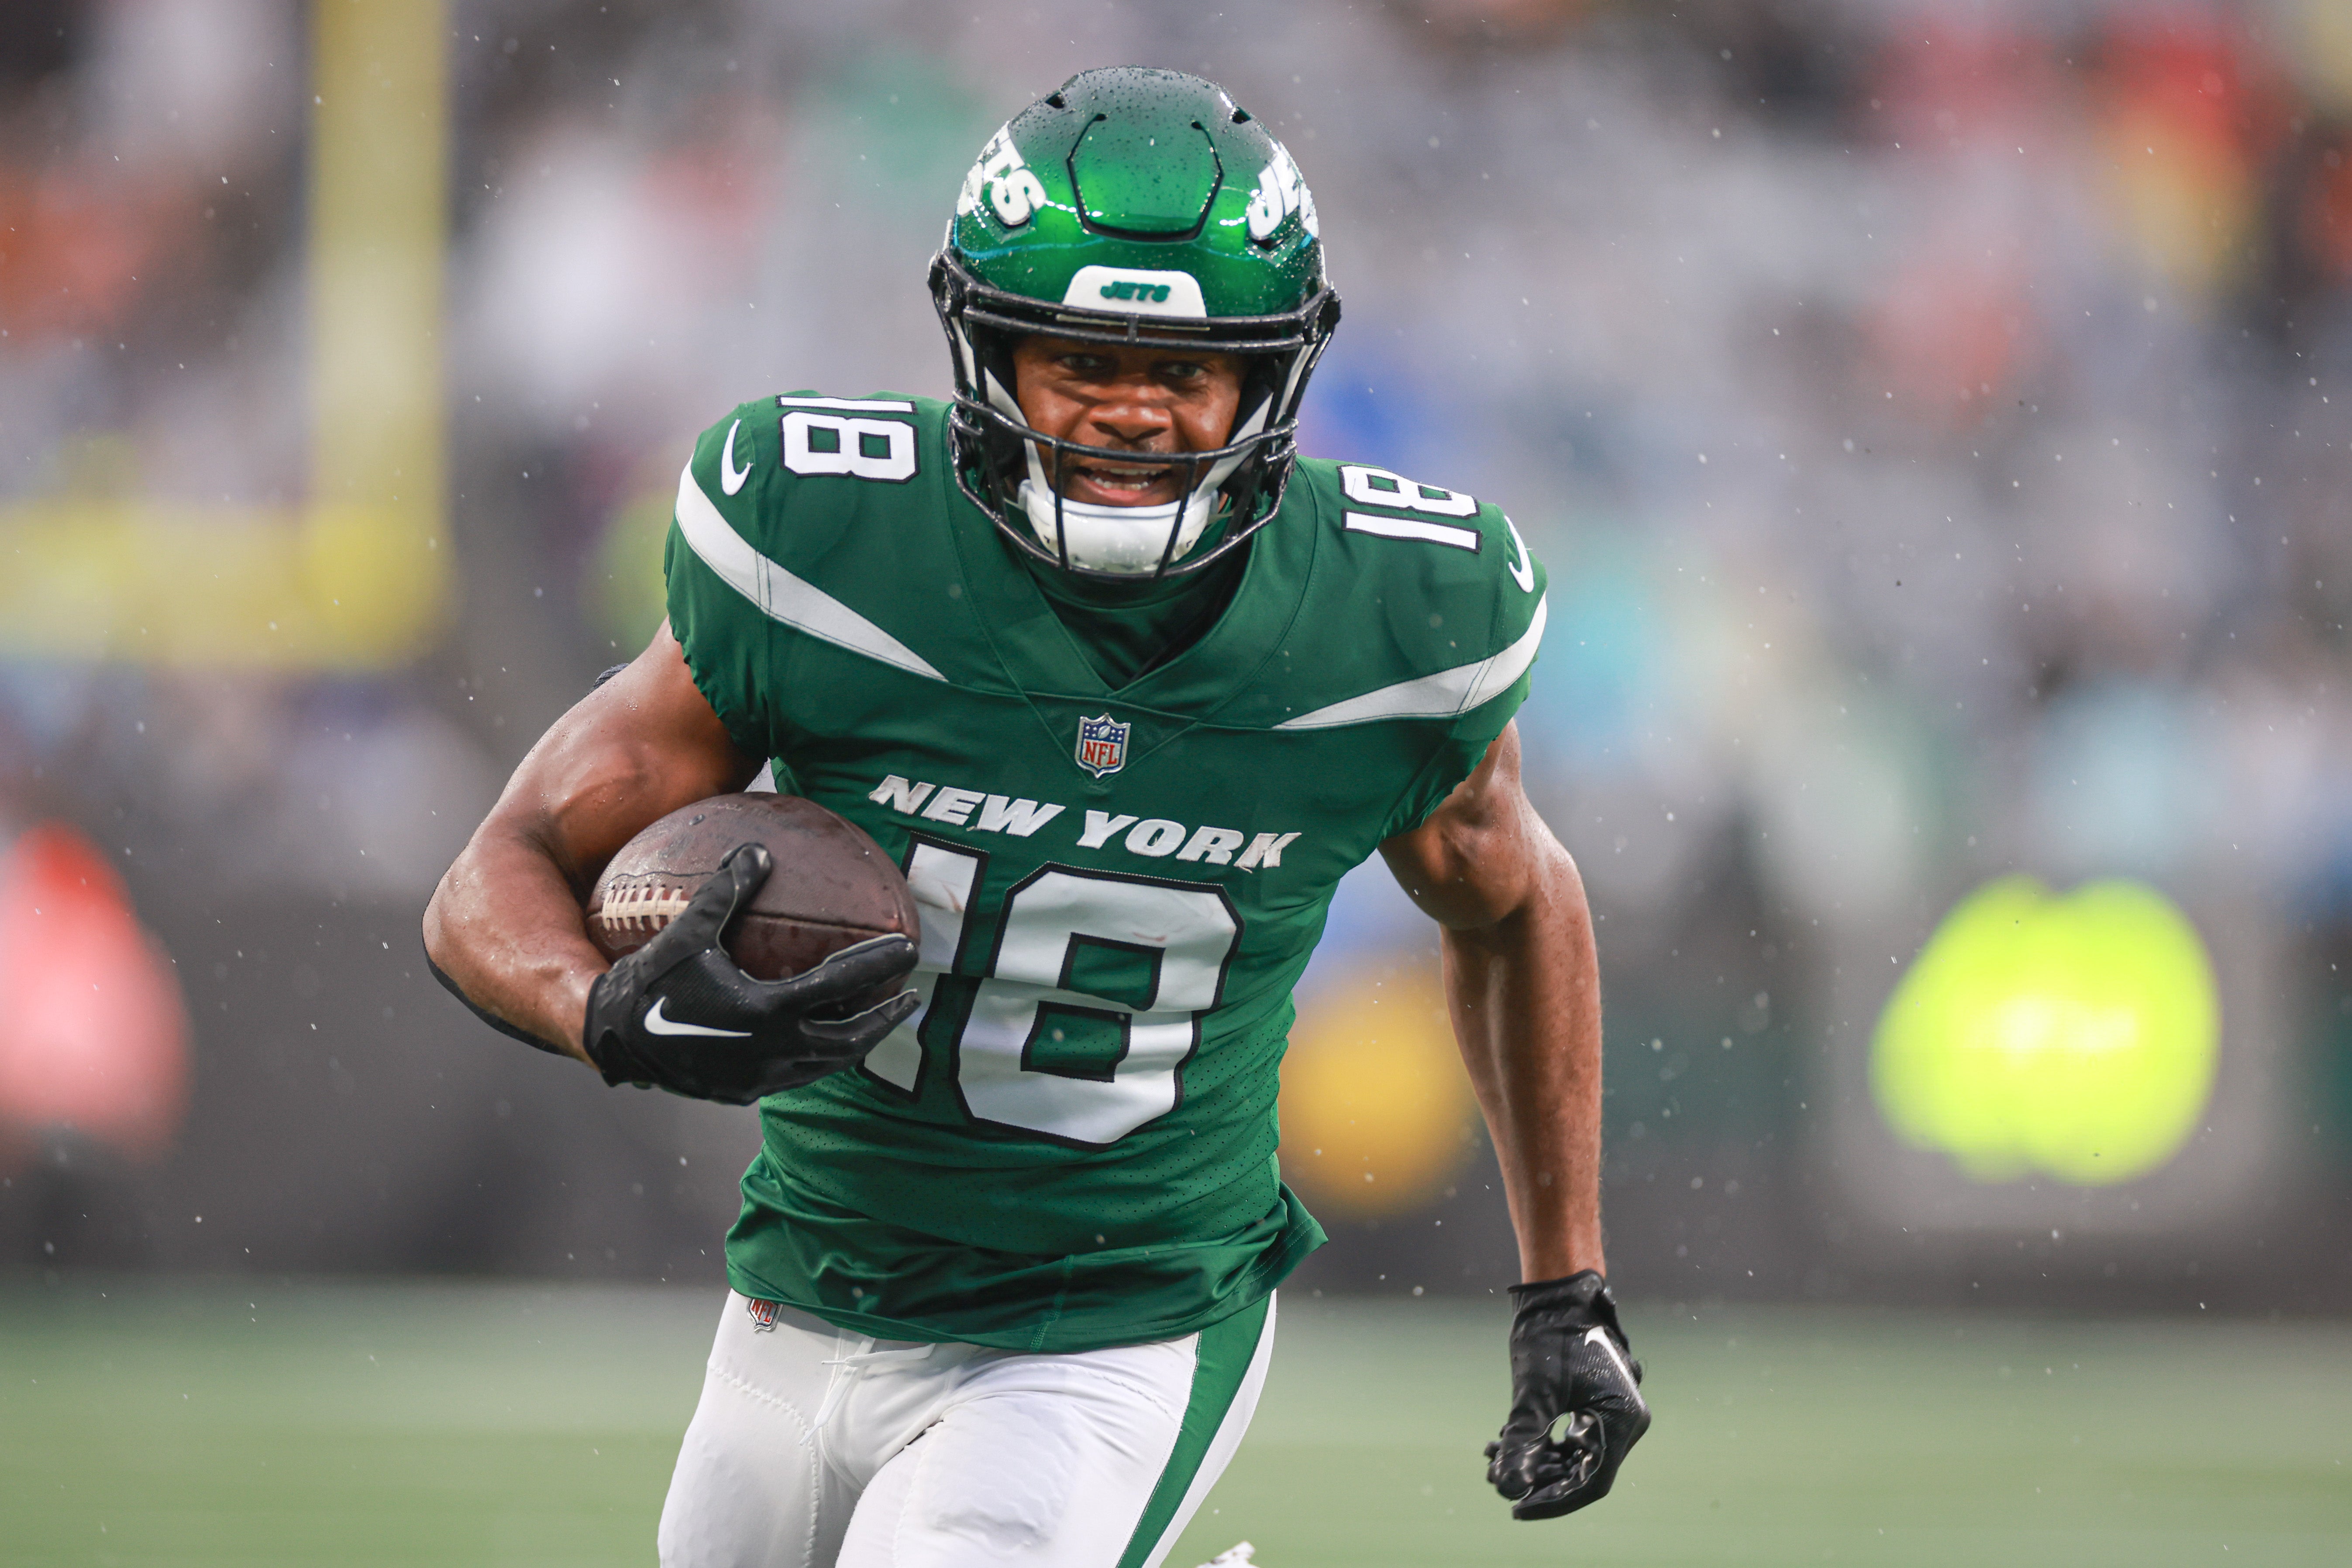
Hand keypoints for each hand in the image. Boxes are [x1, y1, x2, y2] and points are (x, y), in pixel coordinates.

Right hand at [581, 843, 918, 1103]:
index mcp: (767, 1011)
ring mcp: (762, 1079)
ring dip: (859, 1042)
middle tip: (911, 995)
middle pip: (850, 1038)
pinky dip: (823, 1058)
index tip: (910, 949)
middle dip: (886, 1018)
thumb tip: (758, 850)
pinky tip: (826, 1040)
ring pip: (828, 1065)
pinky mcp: (746, 1093)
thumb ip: (727, 891)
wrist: (614, 1039)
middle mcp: (773, 1052)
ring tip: (879, 1020)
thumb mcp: (689, 931)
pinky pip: (799, 1076)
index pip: (840, 985)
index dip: (879, 964)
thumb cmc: (652, 980)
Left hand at [1484, 1271, 1649, 1519]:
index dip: (1553, 1502)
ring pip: (1575, 1458)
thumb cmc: (1551, 1335)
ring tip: (1492, 1457)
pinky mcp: (1598, 1405)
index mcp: (1622, 1420)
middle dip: (1538, 1480)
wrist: (1559, 1293)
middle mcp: (1626, 1422)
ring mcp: (1614, 1413)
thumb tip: (1506, 1486)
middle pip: (1583, 1472)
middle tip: (1497, 1479)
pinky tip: (1504, 1441)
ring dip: (1535, 1461)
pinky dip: (1541, 1443)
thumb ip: (1522, 1441)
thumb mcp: (1533, 1392)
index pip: (1591, 1483)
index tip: (1516, 1508)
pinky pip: (1573, 1439)